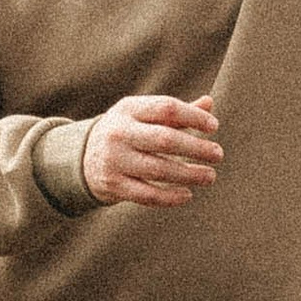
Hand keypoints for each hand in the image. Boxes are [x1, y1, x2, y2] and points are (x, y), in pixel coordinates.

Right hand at [83, 94, 222, 208]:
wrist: (81, 157)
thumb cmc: (126, 132)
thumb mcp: (143, 115)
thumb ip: (175, 113)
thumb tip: (209, 104)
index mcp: (129, 109)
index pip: (166, 108)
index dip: (193, 117)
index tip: (214, 127)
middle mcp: (119, 133)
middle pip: (165, 139)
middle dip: (196, 148)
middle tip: (218, 154)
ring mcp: (114, 160)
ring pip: (158, 169)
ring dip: (189, 174)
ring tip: (210, 176)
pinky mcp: (113, 185)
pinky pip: (147, 194)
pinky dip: (170, 196)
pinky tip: (187, 194)